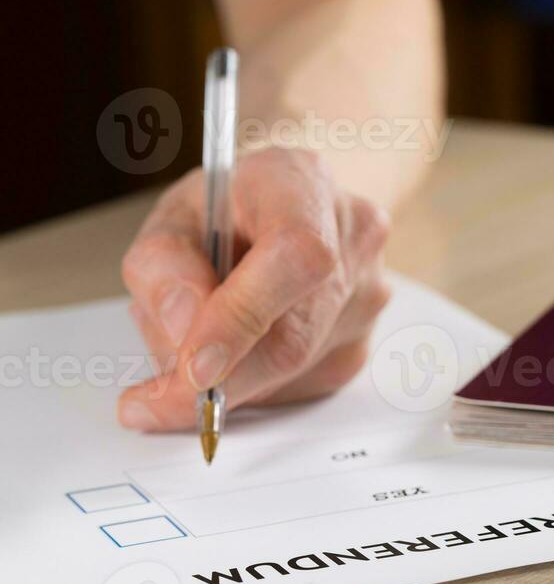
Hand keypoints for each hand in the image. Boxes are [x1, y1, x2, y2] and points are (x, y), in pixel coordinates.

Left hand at [118, 147, 390, 430]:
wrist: (279, 211)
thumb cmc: (226, 209)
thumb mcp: (171, 216)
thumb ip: (162, 264)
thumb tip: (184, 331)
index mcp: (302, 184)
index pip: (293, 257)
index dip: (242, 318)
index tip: (194, 367)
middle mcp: (352, 238)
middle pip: (292, 336)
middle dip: (218, 379)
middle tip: (155, 399)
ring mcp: (367, 295)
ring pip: (290, 372)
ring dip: (228, 378)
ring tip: (197, 339)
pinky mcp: (360, 345)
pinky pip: (296, 387)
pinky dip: (251, 384)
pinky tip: (233, 349)